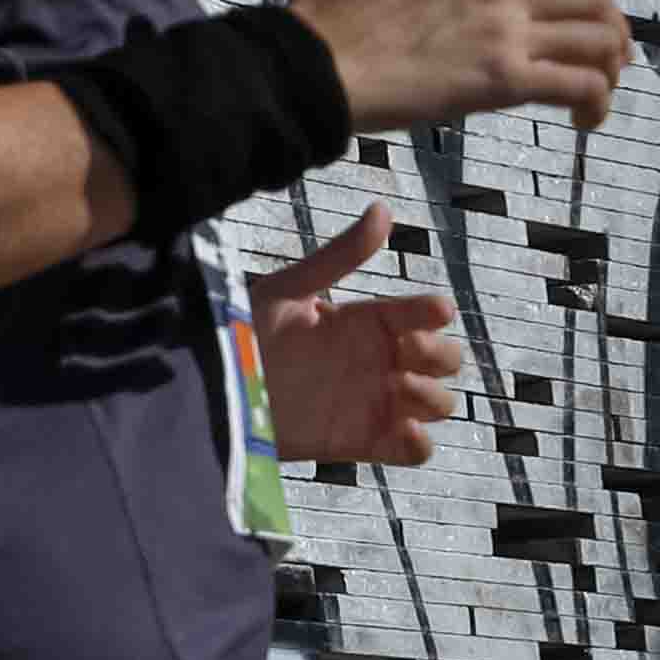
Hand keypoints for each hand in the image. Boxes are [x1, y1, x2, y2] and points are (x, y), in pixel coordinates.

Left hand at [250, 199, 467, 467]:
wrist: (212, 392)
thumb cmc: (243, 334)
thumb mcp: (287, 290)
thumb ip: (338, 256)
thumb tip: (382, 208)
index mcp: (367, 321)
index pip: (426, 314)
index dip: (433, 314)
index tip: (425, 315)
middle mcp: (378, 360)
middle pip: (447, 359)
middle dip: (439, 355)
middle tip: (402, 354)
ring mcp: (374, 402)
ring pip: (439, 403)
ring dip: (432, 397)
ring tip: (397, 387)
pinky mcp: (362, 440)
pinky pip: (414, 450)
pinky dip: (419, 444)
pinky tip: (402, 430)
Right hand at [287, 0, 629, 137]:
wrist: (305, 72)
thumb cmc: (317, 27)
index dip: (552, 23)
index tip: (539, 54)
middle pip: (595, 2)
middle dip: (611, 38)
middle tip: (598, 72)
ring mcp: (503, 32)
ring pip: (602, 40)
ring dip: (612, 72)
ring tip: (595, 102)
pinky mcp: (502, 78)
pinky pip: (580, 84)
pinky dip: (597, 104)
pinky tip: (584, 124)